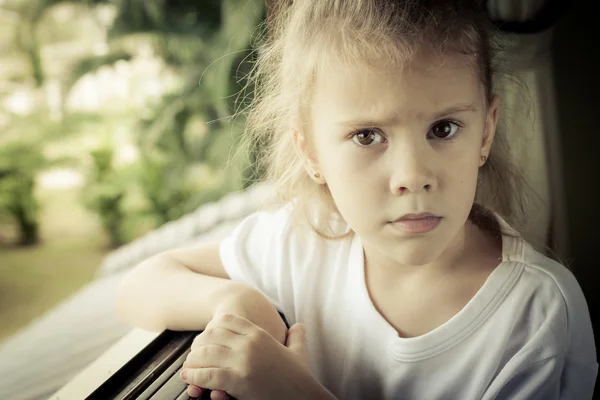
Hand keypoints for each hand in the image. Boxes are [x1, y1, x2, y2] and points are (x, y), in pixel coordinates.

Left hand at [180, 313, 322, 399]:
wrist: (306, 398)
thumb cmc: (301, 378)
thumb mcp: (299, 352)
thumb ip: (296, 337)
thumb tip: (299, 326)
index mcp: (260, 334)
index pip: (227, 320)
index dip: (211, 327)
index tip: (206, 338)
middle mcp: (250, 344)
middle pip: (212, 335)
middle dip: (198, 345)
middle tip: (192, 355)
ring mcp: (244, 361)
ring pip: (206, 354)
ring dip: (192, 362)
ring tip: (187, 369)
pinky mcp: (239, 381)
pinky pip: (209, 375)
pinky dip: (195, 378)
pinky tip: (189, 380)